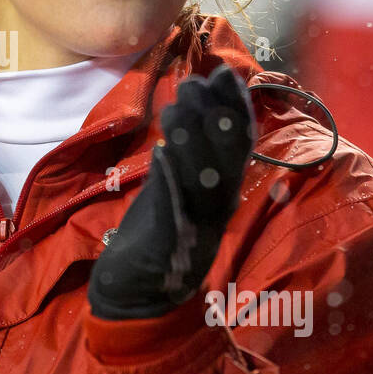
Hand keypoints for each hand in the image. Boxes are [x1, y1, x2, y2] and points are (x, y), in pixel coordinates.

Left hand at [87, 64, 255, 320]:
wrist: (137, 299)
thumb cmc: (156, 241)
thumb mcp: (173, 194)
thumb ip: (185, 159)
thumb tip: (192, 112)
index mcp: (217, 196)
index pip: (235, 147)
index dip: (235, 109)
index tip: (227, 73)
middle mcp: (213, 210)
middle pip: (224, 159)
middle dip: (215, 117)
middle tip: (198, 80)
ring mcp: (193, 229)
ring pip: (200, 179)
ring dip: (191, 140)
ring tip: (178, 103)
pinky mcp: (166, 247)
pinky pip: (172, 210)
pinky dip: (169, 182)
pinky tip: (161, 153)